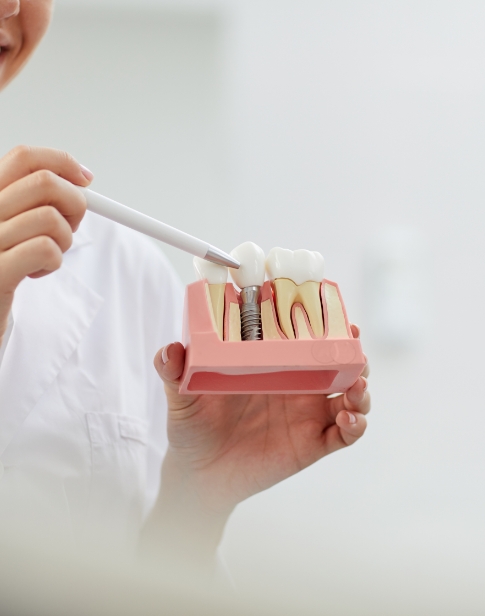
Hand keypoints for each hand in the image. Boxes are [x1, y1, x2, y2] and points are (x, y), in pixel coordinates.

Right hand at [0, 146, 91, 340]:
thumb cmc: (5, 265)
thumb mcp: (15, 225)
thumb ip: (37, 201)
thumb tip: (80, 180)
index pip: (24, 158)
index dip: (62, 162)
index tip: (84, 179)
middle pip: (45, 183)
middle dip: (74, 204)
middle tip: (70, 226)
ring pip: (50, 218)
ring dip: (63, 240)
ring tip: (47, 255)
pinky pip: (45, 249)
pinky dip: (54, 261)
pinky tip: (38, 271)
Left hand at [143, 325, 368, 566]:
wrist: (199, 474)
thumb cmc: (193, 428)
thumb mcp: (183, 397)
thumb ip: (174, 372)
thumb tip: (169, 350)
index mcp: (272, 365)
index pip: (305, 338)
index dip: (325, 323)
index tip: (334, 311)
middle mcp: (296, 385)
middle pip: (338, 362)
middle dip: (353, 352)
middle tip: (354, 344)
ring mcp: (308, 414)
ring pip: (350, 394)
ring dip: (361, 387)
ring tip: (355, 386)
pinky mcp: (313, 443)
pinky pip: (345, 433)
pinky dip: (356, 424)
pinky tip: (347, 418)